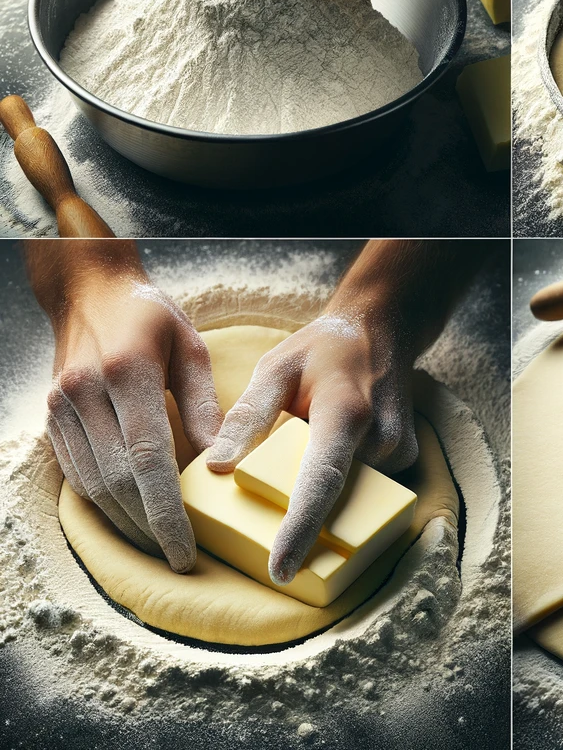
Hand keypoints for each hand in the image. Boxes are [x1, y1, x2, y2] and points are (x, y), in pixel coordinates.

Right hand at [41, 258, 220, 572]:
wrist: (92, 293)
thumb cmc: (152, 317)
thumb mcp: (191, 349)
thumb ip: (206, 405)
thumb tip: (222, 463)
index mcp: (126, 373)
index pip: (147, 458)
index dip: (167, 511)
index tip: (187, 548)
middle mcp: (84, 393)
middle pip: (117, 481)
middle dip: (149, 528)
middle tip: (181, 558)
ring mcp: (61, 408)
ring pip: (92, 485)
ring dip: (126, 522)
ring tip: (161, 547)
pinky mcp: (52, 418)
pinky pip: (77, 474)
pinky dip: (104, 502)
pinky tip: (131, 518)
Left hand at [206, 310, 417, 585]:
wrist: (381, 331)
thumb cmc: (322, 349)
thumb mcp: (276, 367)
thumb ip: (248, 416)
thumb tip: (218, 467)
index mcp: (346, 412)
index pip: (322, 481)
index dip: (301, 528)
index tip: (281, 570)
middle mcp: (381, 437)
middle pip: (336, 498)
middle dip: (300, 517)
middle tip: (269, 499)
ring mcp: (398, 450)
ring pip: (350, 496)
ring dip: (320, 495)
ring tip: (301, 453)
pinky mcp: (404, 458)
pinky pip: (363, 487)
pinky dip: (339, 482)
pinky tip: (326, 449)